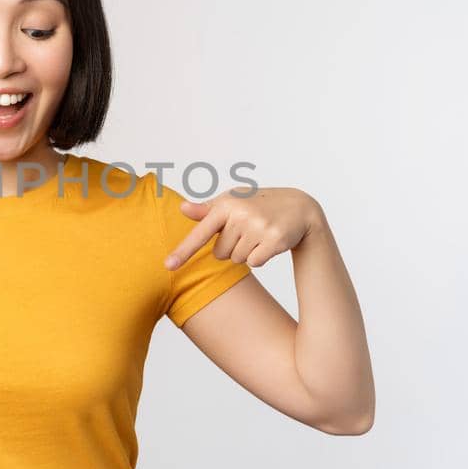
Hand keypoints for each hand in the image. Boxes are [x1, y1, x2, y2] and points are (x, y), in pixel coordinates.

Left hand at [164, 187, 326, 269]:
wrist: (299, 207)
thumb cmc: (258, 205)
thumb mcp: (233, 202)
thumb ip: (207, 210)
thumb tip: (182, 208)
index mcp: (226, 204)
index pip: (200, 233)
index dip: (183, 251)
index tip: (168, 266)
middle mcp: (241, 214)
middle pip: (219, 253)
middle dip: (231, 247)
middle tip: (247, 231)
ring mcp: (258, 227)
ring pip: (237, 259)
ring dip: (245, 252)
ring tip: (258, 234)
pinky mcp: (274, 240)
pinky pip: (254, 263)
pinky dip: (259, 257)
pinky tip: (268, 243)